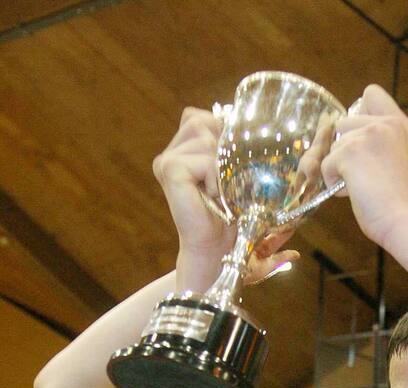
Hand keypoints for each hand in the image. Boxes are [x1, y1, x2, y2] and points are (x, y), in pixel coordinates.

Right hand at [153, 107, 233, 258]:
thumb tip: (239, 118)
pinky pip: (206, 159)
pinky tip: (211, 198)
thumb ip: (230, 144)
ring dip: (221, 168)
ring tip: (218, 193)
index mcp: (182, 149)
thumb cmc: (230, 216)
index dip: (222, 136)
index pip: (202, 117)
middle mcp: (170, 152)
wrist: (217, 249)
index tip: (227, 170)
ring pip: (206, 138)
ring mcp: (166, 160)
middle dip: (223, 151)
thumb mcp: (234, 174)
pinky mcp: (169, 169)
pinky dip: (217, 179)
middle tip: (223, 185)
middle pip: (204, 121)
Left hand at [320, 84, 407, 249]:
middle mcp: (386, 124)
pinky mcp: (350, 152)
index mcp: (400, 125)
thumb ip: (378, 140)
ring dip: (338, 167)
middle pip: (343, 122)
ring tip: (361, 186)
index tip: (362, 139)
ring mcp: (368, 135)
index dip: (358, 113)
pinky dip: (332, 182)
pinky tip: (353, 192)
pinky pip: (326, 164)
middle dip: (344, 149)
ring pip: (333, 145)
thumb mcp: (398, 159)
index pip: (371, 93)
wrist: (402, 221)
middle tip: (363, 174)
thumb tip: (338, 131)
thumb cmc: (396, 201)